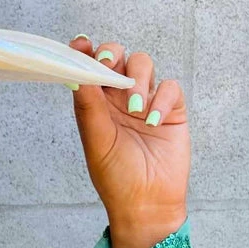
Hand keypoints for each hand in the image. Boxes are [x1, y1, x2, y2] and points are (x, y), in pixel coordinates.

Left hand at [66, 36, 189, 224]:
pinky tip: (153, 121)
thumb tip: (76, 72)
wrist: (146, 204)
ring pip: (143, 65)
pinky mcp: (172, 110)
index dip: (85, 52)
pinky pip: (170, 87)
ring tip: (134, 109)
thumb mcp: (97, 141)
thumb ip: (88, 106)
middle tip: (108, 64)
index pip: (89, 68)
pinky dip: (162, 99)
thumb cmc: (116, 177)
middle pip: (117, 58)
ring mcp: (146, 101)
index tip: (81, 44)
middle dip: (113, 54)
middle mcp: (118, 98)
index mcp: (95, 104)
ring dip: (137, 79)